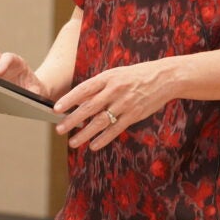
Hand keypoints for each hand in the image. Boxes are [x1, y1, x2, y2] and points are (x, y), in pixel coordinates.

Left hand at [53, 58, 178, 150]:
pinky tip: (93, 145)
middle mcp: (114, 90)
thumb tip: (79, 100)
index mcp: (107, 78)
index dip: (69, 99)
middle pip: (89, 107)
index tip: (56, 108)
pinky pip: (116, 129)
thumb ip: (99, 87)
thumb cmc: (135, 76)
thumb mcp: (115, 75)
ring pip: (101, 121)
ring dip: (85, 133)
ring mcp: (124, 104)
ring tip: (73, 142)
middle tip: (59, 129)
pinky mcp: (134, 115)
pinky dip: (103, 138)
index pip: (84, 89)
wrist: (163, 78)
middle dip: (72, 119)